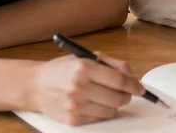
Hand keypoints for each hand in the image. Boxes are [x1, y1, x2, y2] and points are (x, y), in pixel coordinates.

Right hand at [24, 52, 145, 125]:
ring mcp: (75, 105)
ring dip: (114, 104)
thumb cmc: (62, 70)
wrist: (35, 85)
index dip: (135, 86)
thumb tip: (132, 76)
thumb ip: (112, 64)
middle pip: (118, 98)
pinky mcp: (73, 119)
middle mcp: (79, 86)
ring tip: (106, 96)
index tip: (140, 88)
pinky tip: (93, 103)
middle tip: (124, 93)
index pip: (120, 80)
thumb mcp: (86, 57)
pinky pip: (98, 118)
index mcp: (84, 67)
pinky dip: (101, 112)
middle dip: (126, 96)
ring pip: (111, 111)